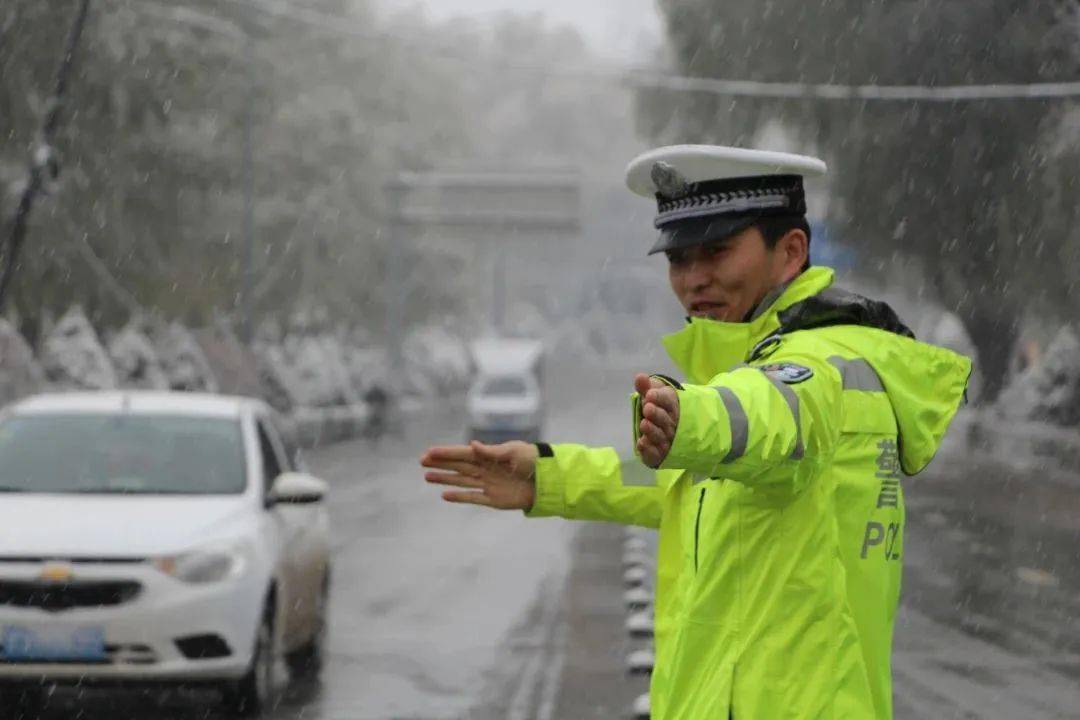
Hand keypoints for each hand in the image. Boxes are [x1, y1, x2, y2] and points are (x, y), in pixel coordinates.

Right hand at [420, 440, 537, 509]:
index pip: (463, 454)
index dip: (446, 453)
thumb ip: (492, 452)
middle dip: (440, 464)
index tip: (429, 452)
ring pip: (461, 481)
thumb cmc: (532, 461)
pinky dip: (459, 497)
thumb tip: (472, 445)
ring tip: (427, 477)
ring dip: (444, 479)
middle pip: (458, 466)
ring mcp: (488, 484)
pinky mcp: (493, 499)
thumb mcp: (513, 452)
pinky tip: (444, 494)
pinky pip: (472, 498)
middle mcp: (485, 469)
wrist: (548, 481)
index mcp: (489, 455)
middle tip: (421, 462)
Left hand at [635, 373, 679, 468]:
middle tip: (647, 408)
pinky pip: (656, 454)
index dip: (660, 398)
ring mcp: (668, 440)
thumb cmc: (659, 408)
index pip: (669, 401)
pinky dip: (649, 450)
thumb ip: (646, 387)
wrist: (670, 431)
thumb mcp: (653, 395)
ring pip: (662, 437)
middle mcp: (672, 425)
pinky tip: (641, 443)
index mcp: (672, 407)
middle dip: (657, 414)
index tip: (650, 394)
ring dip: (653, 431)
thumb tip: (639, 377)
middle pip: (666, 420)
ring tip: (643, 424)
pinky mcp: (660, 454)